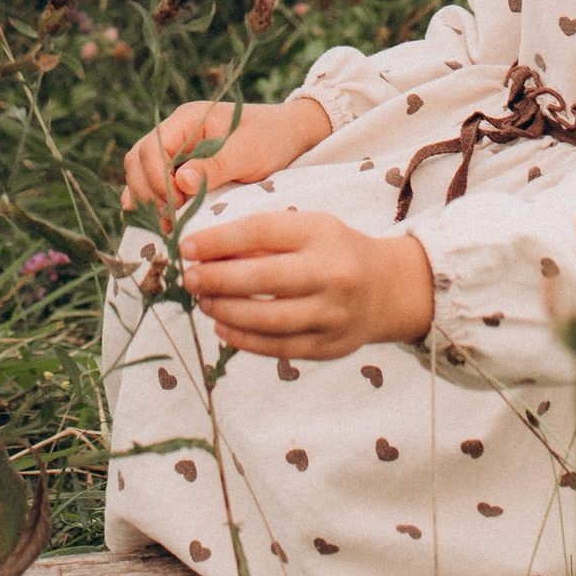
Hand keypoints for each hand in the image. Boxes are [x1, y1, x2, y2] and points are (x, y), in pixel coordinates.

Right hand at [122, 93, 327, 226]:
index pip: (152, 147)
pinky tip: (158, 220)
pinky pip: (154, 181)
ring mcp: (177, 149)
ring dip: (147, 198)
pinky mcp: (182, 166)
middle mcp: (176, 131)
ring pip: (141, 170)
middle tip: (167, 219)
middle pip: (138, 159)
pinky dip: (152, 199)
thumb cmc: (270, 139)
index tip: (175, 204)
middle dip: (147, 191)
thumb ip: (214, 166)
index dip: (156, 179)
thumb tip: (180, 181)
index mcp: (188, 119)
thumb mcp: (247, 153)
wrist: (288, 135)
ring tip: (163, 224)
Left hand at [179, 207, 435, 361]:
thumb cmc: (333, 251)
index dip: (219, 240)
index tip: (188, 246)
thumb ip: (263, 238)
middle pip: (263, 278)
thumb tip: (207, 252)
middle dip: (217, 279)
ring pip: (268, 319)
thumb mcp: (307, 228)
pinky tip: (222, 326)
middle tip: (190, 277)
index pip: (261, 232)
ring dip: (226, 311)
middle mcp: (331, 273)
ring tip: (203, 301)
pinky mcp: (329, 346)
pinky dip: (244, 339)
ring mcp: (332, 314)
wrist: (386, 288)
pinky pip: (278, 346)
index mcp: (322, 233)